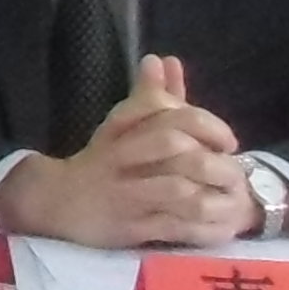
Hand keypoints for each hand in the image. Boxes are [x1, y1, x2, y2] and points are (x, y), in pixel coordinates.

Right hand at [0, 54, 249, 247]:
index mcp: (127, 131)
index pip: (170, 116)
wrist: (55, 201)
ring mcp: (127, 195)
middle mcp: (126, 159)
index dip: (207, 125)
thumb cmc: (98, 161)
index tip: (227, 141)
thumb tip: (160, 60)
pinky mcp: (128, 228)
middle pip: (174, 146)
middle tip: (234, 173)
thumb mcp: (119, 125)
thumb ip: (148, 96)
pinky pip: (171, 228)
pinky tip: (219, 228)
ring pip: (176, 189)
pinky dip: (201, 229)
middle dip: (213, 159)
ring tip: (231, 201)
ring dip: (212, 195)